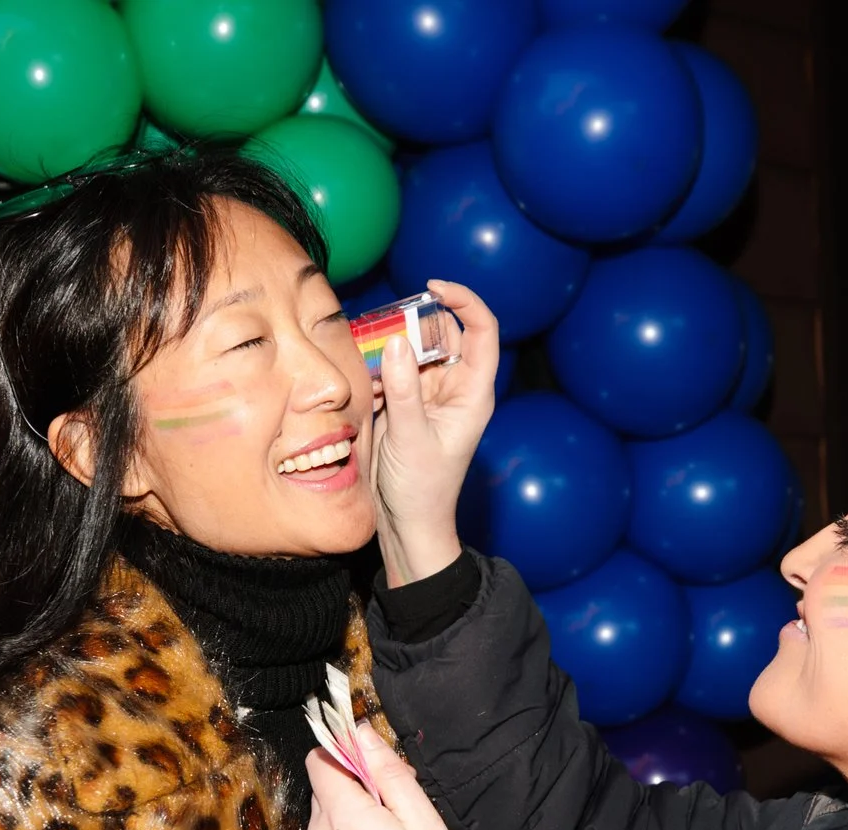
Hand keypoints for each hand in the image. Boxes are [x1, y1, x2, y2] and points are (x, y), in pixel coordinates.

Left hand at [303, 725, 475, 829]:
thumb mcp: (424, 824)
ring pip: (328, 820)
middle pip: (326, 789)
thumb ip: (388, 774)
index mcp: (342, 817)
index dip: (351, 755)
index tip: (383, 772)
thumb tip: (360, 733)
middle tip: (402, 815)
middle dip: (359, 789)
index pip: (320, 758)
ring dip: (356, 820)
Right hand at [370, 277, 499, 587]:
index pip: (482, 331)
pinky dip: (377, 372)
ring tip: (371, 368)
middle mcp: (455, 388)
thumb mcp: (410, 438)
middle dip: (414, 325)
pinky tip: (366, 391)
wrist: (408, 525)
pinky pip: (393, 372)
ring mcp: (430, 395)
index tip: (432, 287)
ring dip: (389, 351)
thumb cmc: (423, 489)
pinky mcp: (406, 404)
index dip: (463, 301)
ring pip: (413, 351)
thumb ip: (403, 389)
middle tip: (383, 329)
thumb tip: (395, 341)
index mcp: (472, 393)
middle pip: (442, 334)